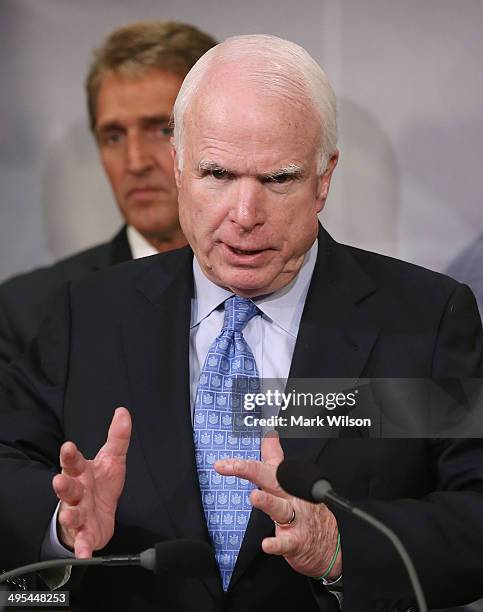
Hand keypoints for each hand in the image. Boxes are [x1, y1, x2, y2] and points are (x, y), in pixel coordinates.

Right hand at [52, 407, 131, 558]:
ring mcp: (78, 514)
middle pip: (67, 488)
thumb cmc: (101, 485)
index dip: (70, 454)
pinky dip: (82, 549)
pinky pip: (82, 542)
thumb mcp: (112, 459)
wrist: (99, 515)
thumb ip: (117, 437)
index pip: (73, 462)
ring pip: (71, 514)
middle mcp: (77, 494)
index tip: (68, 446)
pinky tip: (83, 554)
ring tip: (69, 514)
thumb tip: (123, 412)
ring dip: (69, 514)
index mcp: (81, 473)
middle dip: (63, 485)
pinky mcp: (85, 534)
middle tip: (59, 480)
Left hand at [214, 432, 341, 578]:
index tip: (222, 464)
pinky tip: (267, 544)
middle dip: (252, 471)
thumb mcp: (291, 481)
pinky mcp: (297, 541)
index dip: (244, 464)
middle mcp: (291, 497)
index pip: (265, 467)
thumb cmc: (305, 510)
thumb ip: (275, 458)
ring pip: (281, 508)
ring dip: (269, 502)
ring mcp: (296, 519)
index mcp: (286, 483)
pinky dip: (278, 544)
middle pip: (273, 480)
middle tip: (234, 466)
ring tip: (255, 497)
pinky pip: (287, 542)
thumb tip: (269, 435)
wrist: (329, 544)